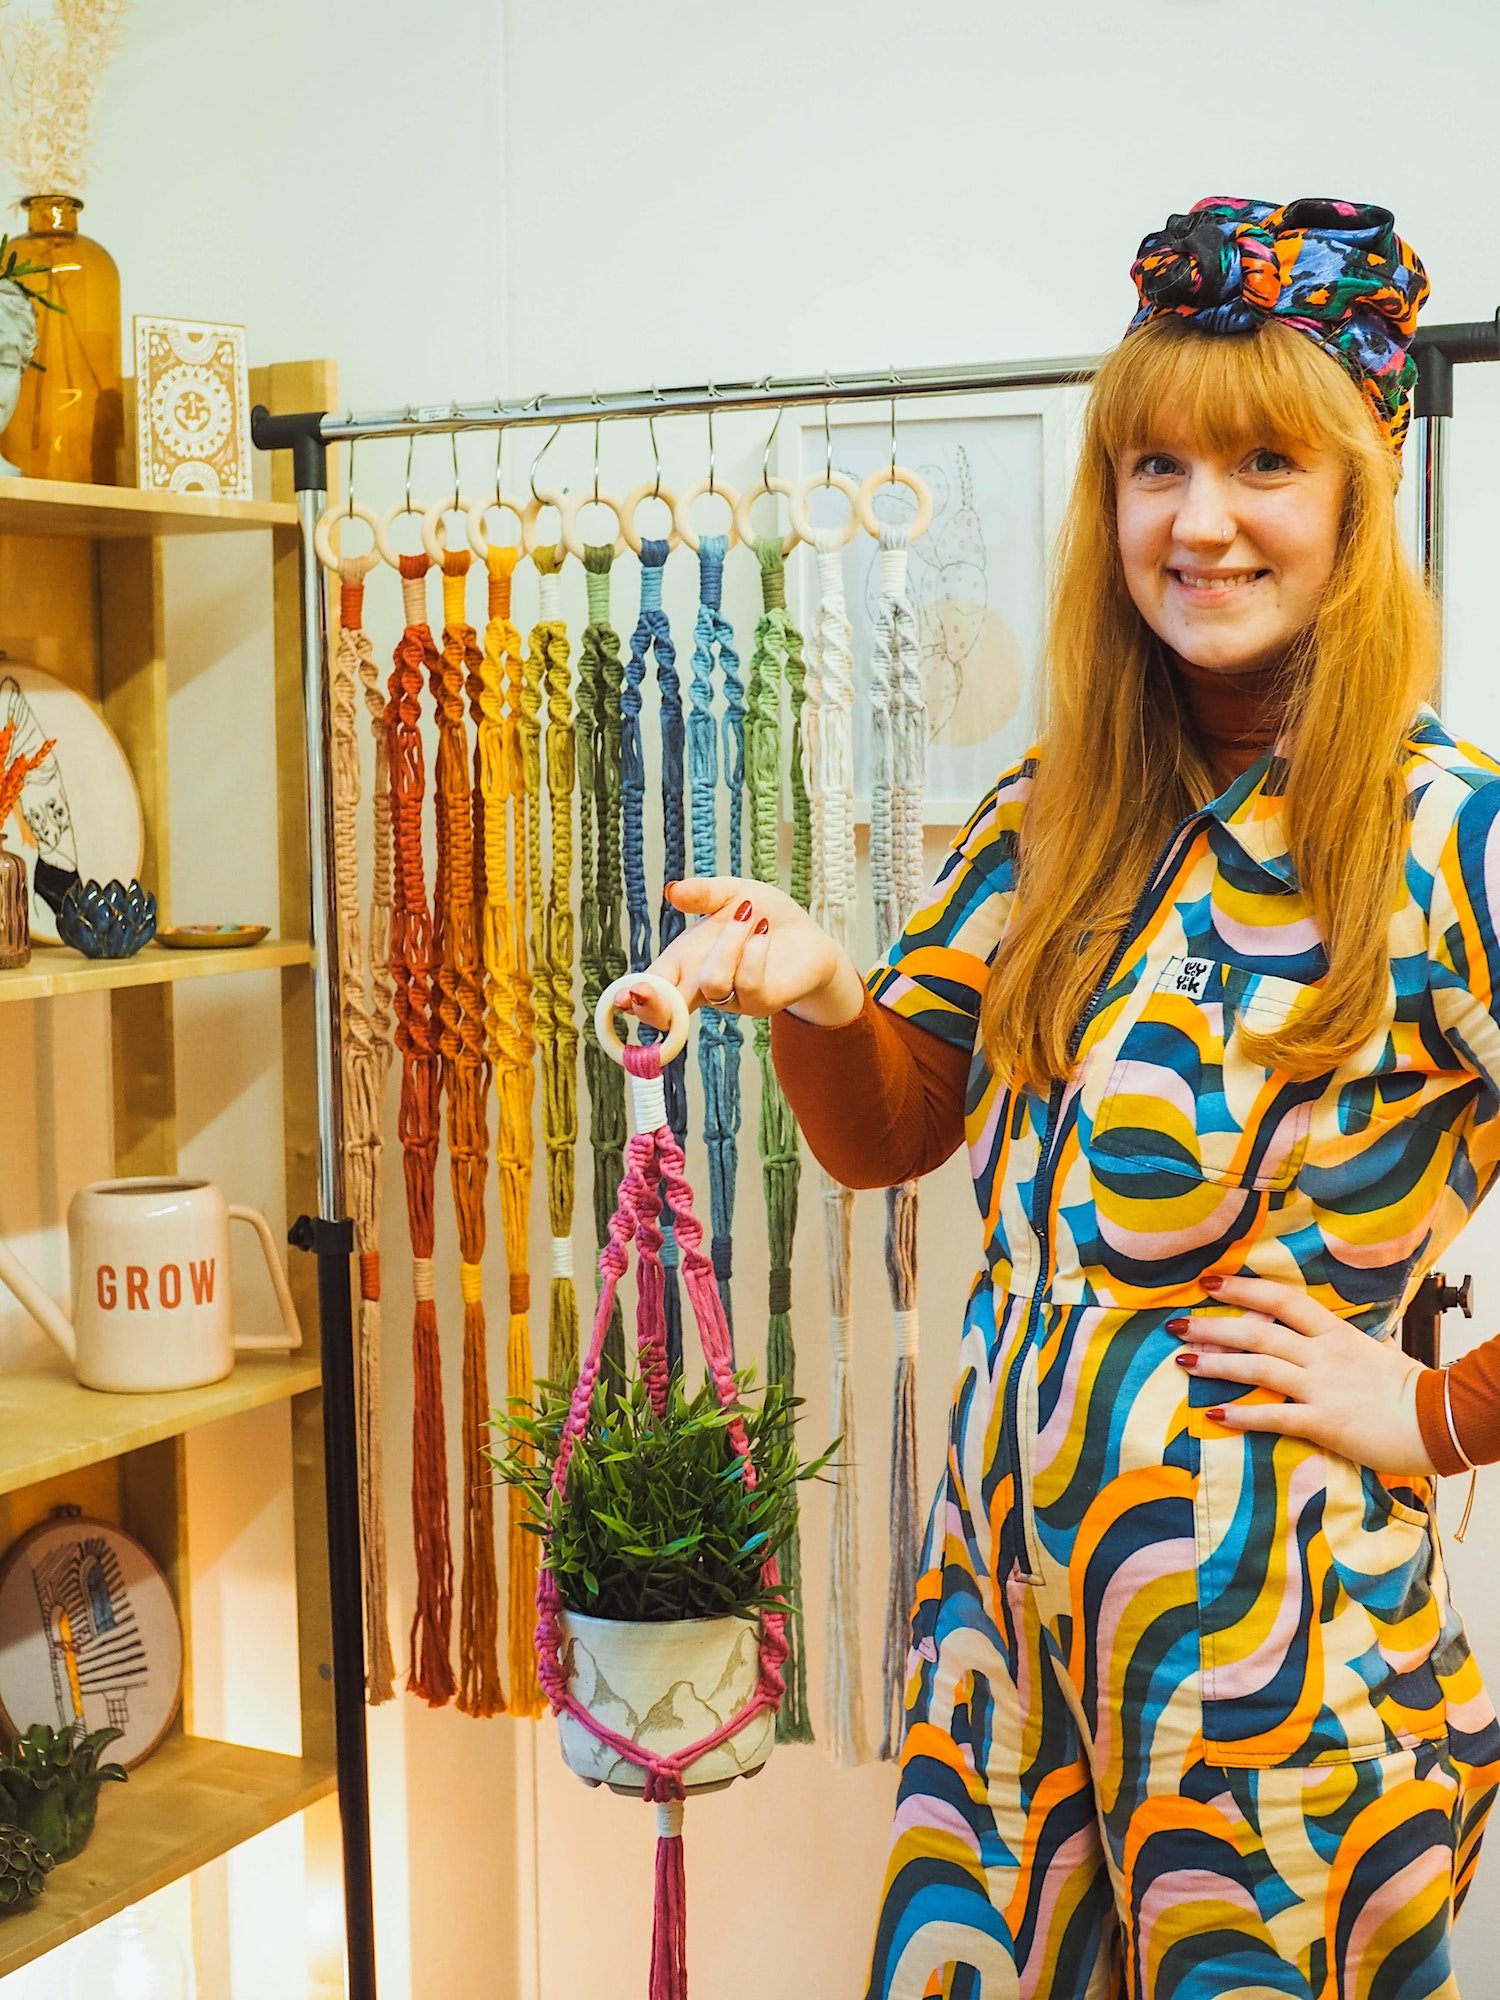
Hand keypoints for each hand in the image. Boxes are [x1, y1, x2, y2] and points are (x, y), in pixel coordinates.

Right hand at [616, 876, 864, 1029]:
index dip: (634, 995)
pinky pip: (748, 982)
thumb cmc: (762, 916)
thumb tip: (672, 891)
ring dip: (728, 944)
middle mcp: (702, 986)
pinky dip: (752, 951)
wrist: (806, 933)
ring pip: (712, 983)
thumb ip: (703, 894)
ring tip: (749, 916)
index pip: (652, 986)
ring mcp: (732, 998)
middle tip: (640, 992)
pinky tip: (762, 930)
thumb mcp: (731, 894)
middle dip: (653, 1005)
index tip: (621, 997)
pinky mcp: (761, 1000)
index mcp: (685, 963)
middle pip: (668, 1011)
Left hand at [1169, 1275, 1436, 1476]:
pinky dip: (1242, 1416)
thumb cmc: (1409, 1388)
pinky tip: (1214, 1415)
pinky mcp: (1324, 1423)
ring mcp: (1322, 1387)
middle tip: (1176, 1324)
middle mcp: (1322, 1354)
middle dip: (1212, 1326)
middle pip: (1258, 1332)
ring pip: (1258, 1368)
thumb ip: (1342, 1342)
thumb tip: (1322, 1334)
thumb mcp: (1374, 1351)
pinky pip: (1274, 1416)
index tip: (1208, 1283)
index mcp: (1334, 1333)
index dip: (1242, 1289)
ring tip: (1183, 1361)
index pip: (1281, 1299)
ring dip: (1216, 1364)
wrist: (1440, 1421)